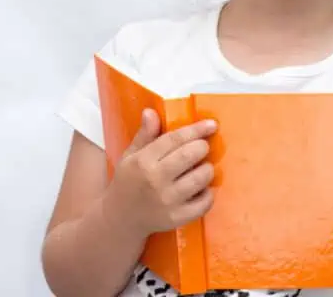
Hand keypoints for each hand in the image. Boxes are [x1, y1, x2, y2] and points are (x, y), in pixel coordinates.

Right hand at [103, 108, 217, 236]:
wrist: (119, 219)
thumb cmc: (129, 182)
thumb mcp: (131, 156)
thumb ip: (145, 135)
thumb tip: (150, 112)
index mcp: (143, 161)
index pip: (175, 139)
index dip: (196, 129)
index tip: (212, 124)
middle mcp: (155, 180)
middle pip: (190, 155)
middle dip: (202, 147)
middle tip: (202, 148)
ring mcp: (167, 201)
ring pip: (201, 178)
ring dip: (207, 169)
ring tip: (200, 169)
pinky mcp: (177, 218)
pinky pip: (205, 203)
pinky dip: (208, 194)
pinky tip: (201, 190)